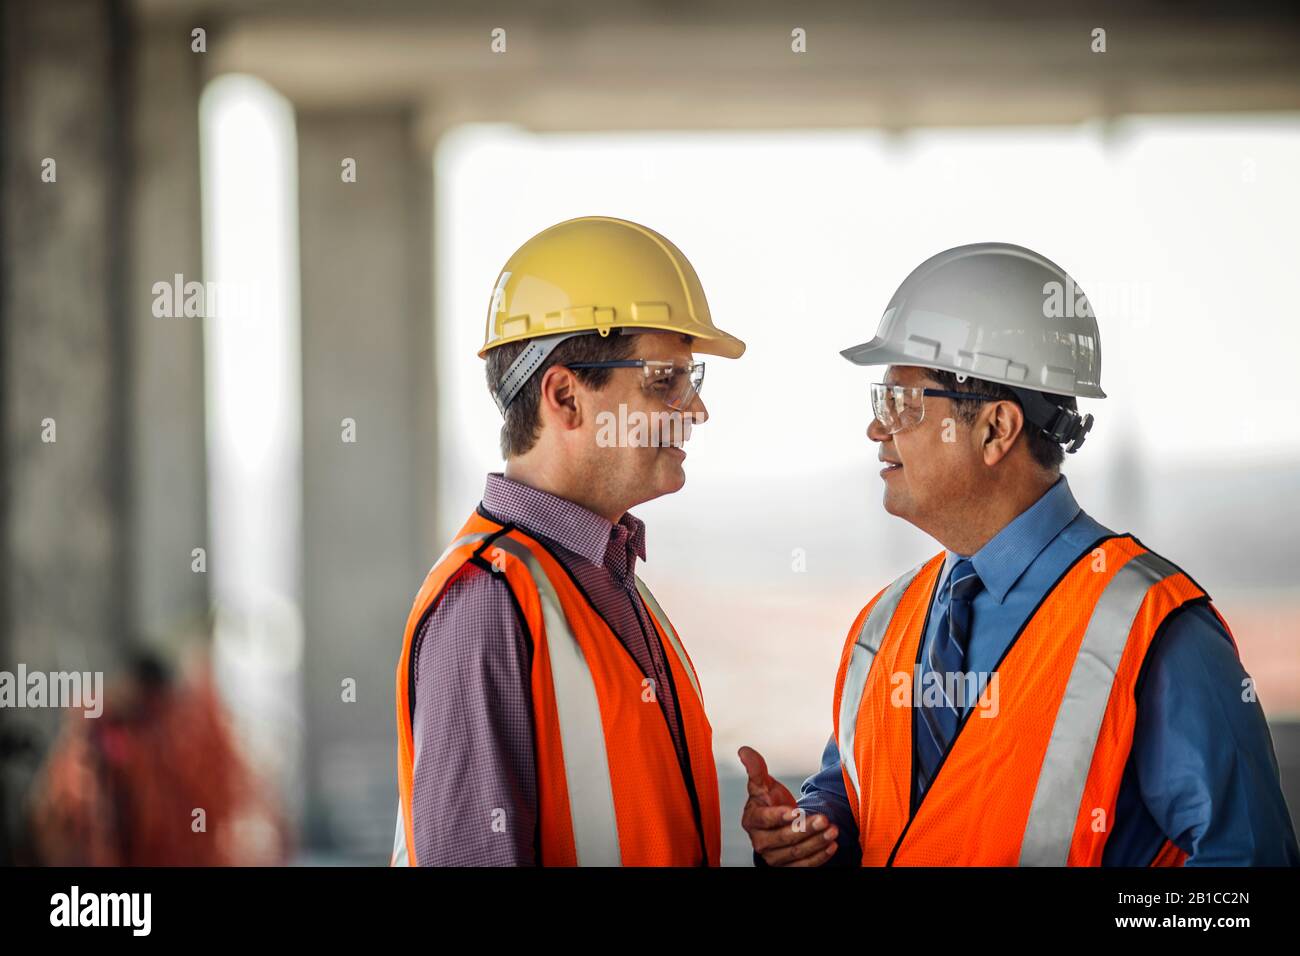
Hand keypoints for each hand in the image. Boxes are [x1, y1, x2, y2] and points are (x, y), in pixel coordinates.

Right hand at [738, 745, 838, 866]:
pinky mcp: (787, 867)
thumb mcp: (763, 785)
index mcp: (751, 820)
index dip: (779, 816)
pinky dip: (819, 857)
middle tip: (825, 818)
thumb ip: (756, 768)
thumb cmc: (770, 802)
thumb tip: (744, 750)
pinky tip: (831, 845)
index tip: (796, 811)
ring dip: (816, 842)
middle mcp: (760, 842)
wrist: (779, 824)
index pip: (765, 820)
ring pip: (796, 853)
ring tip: (833, 830)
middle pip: (783, 838)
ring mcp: (774, 857)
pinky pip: (804, 866)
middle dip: (805, 829)